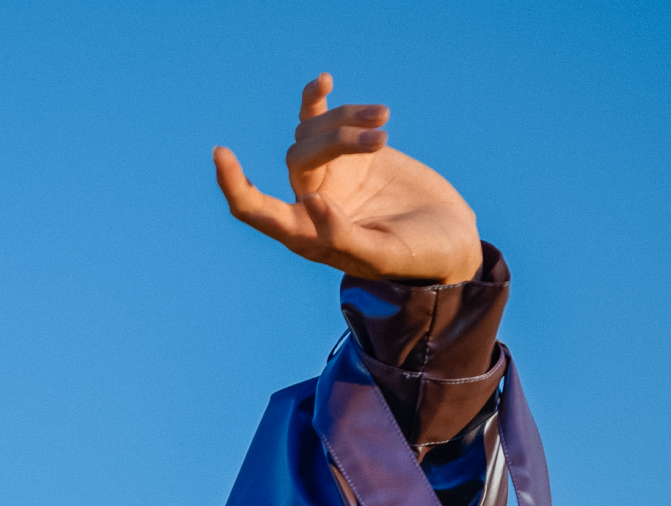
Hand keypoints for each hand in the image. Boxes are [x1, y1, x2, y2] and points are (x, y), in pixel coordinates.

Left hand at [214, 74, 480, 284]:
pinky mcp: (352, 152)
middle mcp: (309, 204)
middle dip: (335, 141)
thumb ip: (342, 237)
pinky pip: (322, 120)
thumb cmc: (414, 259)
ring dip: (347, 120)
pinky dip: (318, 101)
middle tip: (381, 140)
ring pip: (313, 133)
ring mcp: (329, 175)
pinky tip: (323, 82)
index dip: (234, 184)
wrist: (449, 238)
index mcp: (305, 237)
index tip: (221, 153)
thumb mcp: (380, 255)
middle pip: (299, 158)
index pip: (255, 210)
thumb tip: (311, 202)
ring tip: (385, 121)